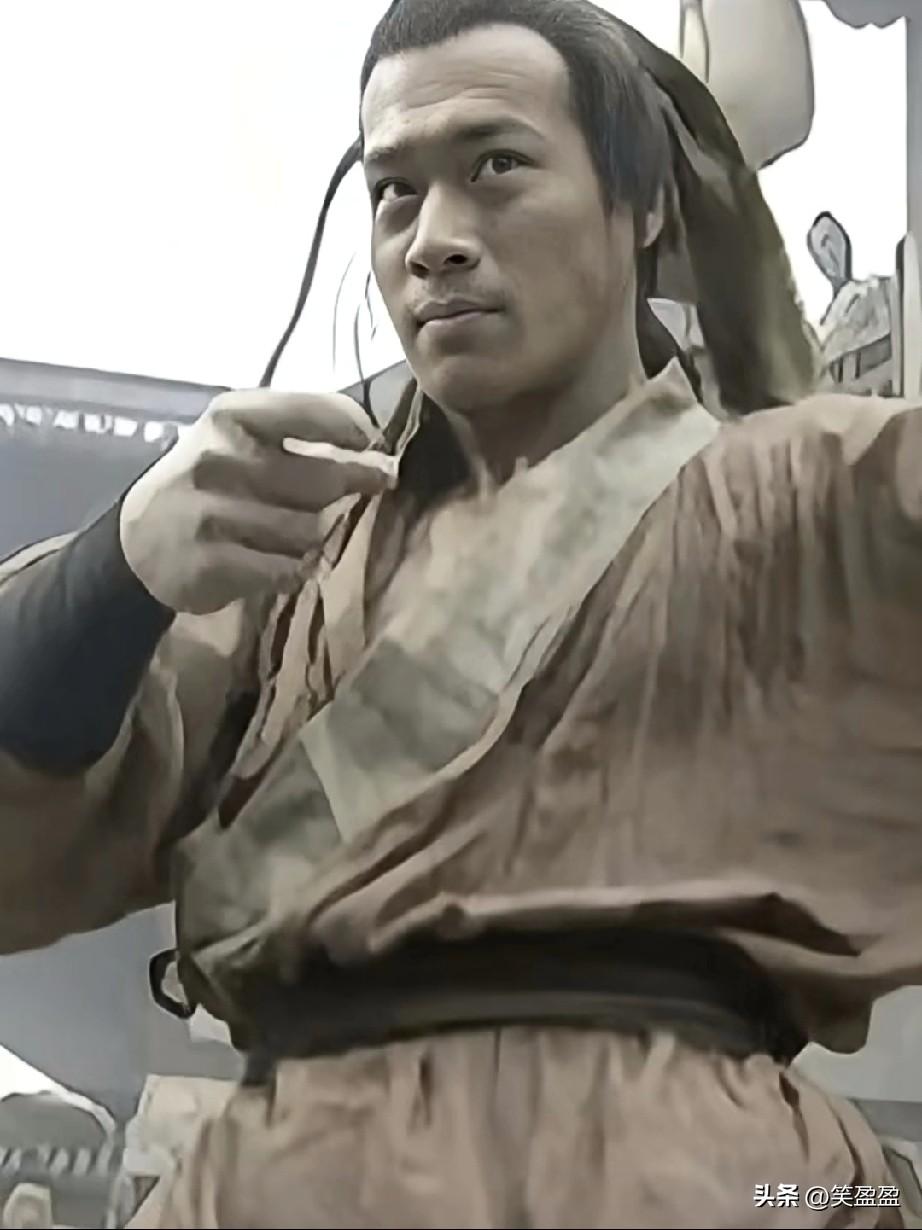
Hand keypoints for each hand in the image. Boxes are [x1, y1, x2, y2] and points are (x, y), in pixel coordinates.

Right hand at [119, 389, 392, 613]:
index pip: (313, 412)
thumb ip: (298, 436)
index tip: (372, 444)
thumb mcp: (237, 439)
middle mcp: (220, 458)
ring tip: (297, 532)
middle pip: (322, 480)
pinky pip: (288, 569)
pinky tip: (282, 565)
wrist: (137, 545)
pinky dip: (296, 570)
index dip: (355, 429)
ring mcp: (212, 512)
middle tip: (374, 483)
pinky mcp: (211, 562)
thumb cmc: (207, 484)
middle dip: (353, 484)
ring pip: (310, 530)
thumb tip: (380, 456)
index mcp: (230, 416)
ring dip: (316, 536)